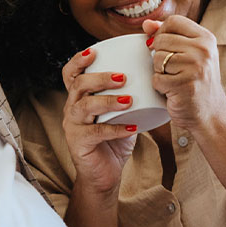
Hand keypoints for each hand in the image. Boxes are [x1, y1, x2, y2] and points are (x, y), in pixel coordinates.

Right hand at [61, 47, 138, 194]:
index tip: (94, 51)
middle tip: (123, 77)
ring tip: (129, 100)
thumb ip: (130, 97)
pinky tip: (132, 128)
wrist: (104, 175)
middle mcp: (71, 109)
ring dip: (108, 100)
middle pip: (79, 85)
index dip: (78, 61)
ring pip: (84, 106)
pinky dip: (115, 129)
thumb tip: (155, 77)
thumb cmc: (114, 142)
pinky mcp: (79, 144)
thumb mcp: (121, 115)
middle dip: (100, 78)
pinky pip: (96, 132)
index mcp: (79, 98)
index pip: (70, 73)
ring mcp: (73, 127)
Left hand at [142, 17, 225, 130]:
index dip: (162, 33)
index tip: (167, 47)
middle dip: (159, 56)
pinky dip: (160, 87)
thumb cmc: (197, 82)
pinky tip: (173, 91)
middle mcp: (203, 50)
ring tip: (175, 79)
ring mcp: (195, 68)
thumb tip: (146, 24)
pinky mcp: (184, 85)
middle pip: (161, 40)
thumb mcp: (191, 54)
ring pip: (157, 59)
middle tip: (174, 70)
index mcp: (206, 38)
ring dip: (159, 72)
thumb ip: (169, 35)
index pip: (173, 21)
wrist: (211, 114)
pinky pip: (156, 79)